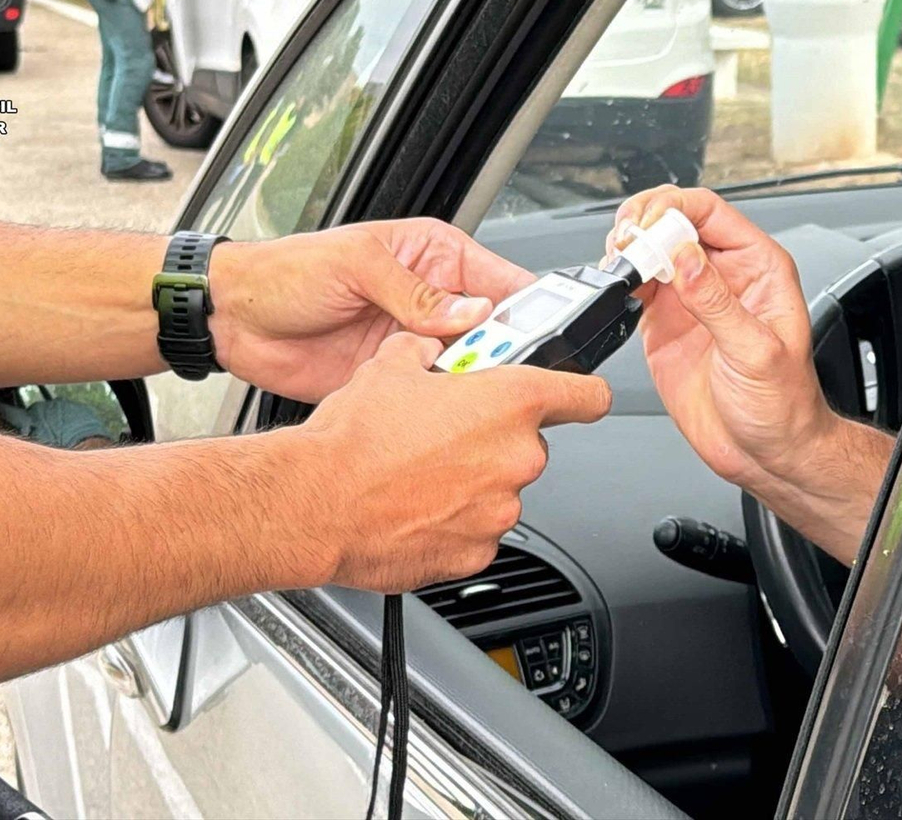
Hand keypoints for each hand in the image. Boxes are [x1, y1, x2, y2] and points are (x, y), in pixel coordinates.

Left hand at [208, 219, 533, 401]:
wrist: (233, 319)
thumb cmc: (286, 272)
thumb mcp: (356, 266)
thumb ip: (417, 294)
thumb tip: (471, 314)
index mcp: (434, 257)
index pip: (502, 282)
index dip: (530, 309)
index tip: (547, 337)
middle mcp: (433, 302)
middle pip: (496, 334)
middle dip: (507, 356)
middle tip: (508, 377)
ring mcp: (416, 344)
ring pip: (470, 371)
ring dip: (475, 386)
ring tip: (477, 398)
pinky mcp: (396, 381)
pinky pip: (434, 399)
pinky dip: (444, 410)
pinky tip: (445, 415)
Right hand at [287, 333, 611, 592]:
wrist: (315, 504)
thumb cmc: (352, 440)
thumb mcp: (391, 365)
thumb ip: (428, 351)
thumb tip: (430, 348)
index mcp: (509, 402)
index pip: (586, 395)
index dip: (583, 393)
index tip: (581, 396)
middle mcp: (516, 457)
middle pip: (528, 443)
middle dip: (493, 439)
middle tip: (446, 435)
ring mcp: (499, 510)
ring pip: (500, 489)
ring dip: (471, 481)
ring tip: (418, 474)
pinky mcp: (477, 553)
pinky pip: (477, 530)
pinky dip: (454, 522)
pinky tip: (414, 507)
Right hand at [613, 186, 891, 561]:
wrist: (764, 452)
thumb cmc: (782, 404)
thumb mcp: (755, 352)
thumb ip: (717, 303)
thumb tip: (685, 257)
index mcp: (758, 267)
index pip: (710, 211)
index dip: (674, 208)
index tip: (649, 226)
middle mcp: (722, 275)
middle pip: (675, 219)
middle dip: (643, 219)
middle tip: (625, 241)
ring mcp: (690, 297)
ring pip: (651, 247)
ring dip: (627, 245)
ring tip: (617, 260)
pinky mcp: (664, 322)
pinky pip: (636, 284)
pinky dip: (619, 277)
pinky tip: (617, 284)